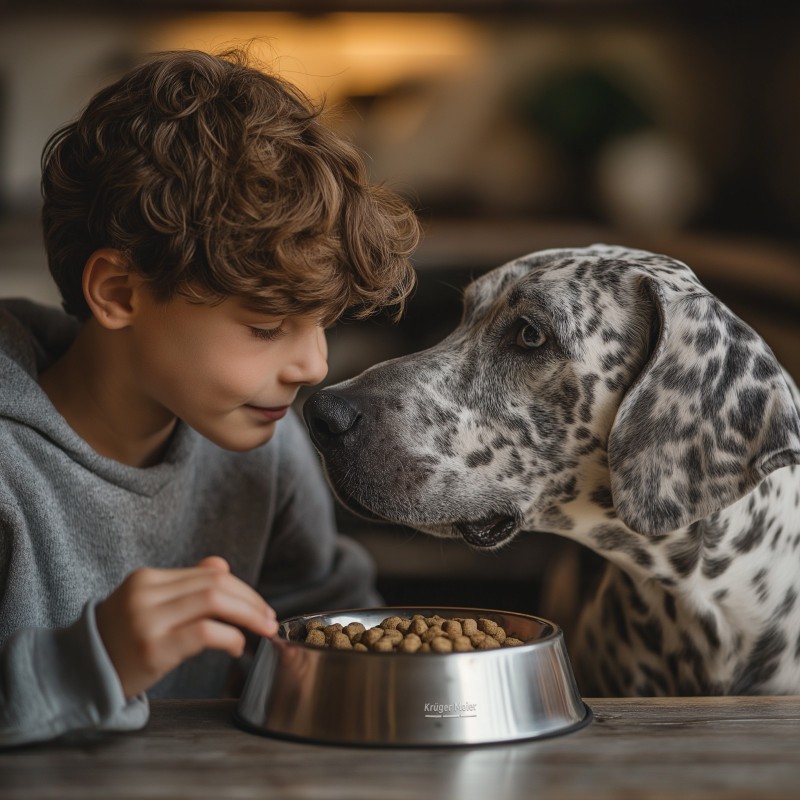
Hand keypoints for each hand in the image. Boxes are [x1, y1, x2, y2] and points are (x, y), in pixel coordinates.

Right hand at [95, 556, 277, 698]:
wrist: (77, 674)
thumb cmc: (120, 641)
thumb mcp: (148, 605)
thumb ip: (185, 586)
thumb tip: (222, 566)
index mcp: (147, 579)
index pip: (209, 574)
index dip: (243, 589)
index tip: (260, 606)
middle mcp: (146, 593)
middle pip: (215, 584)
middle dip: (251, 600)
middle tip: (269, 618)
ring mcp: (147, 619)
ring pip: (213, 602)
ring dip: (247, 615)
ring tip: (262, 630)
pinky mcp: (152, 648)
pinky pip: (204, 632)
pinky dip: (229, 636)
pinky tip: (237, 646)